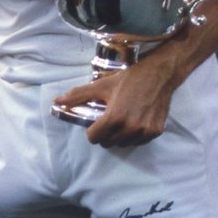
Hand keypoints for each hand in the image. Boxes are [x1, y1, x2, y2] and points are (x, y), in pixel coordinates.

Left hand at [53, 57, 177, 148]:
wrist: (160, 74)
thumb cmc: (130, 79)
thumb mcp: (102, 85)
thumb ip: (79, 95)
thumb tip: (57, 101)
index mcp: (114, 117)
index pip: (94, 138)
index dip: (93, 130)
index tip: (98, 121)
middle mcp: (129, 128)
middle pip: (108, 143)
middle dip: (106, 133)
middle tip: (111, 119)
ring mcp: (144, 131)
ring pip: (124, 144)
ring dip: (120, 136)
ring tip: (124, 120)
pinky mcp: (155, 132)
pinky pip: (139, 141)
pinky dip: (135, 135)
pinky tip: (136, 121)